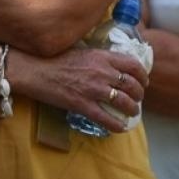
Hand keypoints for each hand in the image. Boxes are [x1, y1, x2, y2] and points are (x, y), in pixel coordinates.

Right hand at [13, 45, 147, 132]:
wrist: (34, 69)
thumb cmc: (55, 58)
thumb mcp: (83, 50)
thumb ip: (99, 58)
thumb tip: (110, 65)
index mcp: (102, 56)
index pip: (133, 65)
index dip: (143, 74)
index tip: (144, 80)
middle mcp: (102, 72)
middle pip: (132, 85)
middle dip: (139, 94)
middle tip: (138, 98)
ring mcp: (93, 89)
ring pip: (123, 102)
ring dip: (132, 108)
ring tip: (133, 112)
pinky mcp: (82, 104)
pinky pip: (105, 118)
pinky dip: (116, 125)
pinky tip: (121, 128)